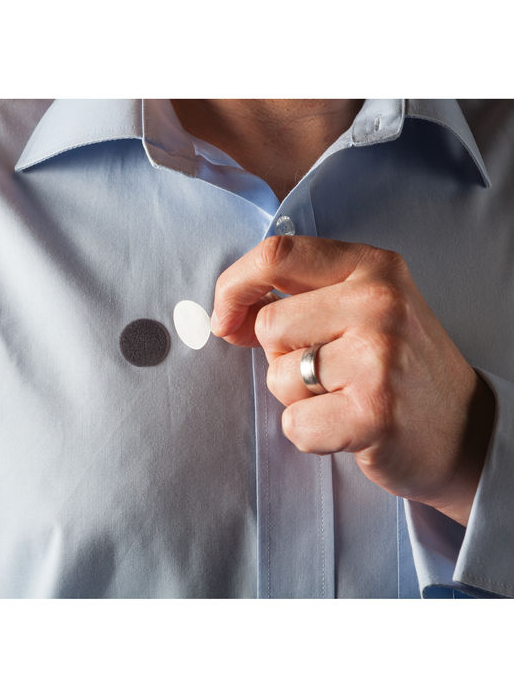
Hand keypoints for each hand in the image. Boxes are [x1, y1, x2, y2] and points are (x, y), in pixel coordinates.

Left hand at [211, 235, 494, 525]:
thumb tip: (226, 317)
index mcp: (371, 266)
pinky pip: (295, 425)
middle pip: (269, 326)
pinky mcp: (374, 412)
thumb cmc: (396, 366)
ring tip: (344, 396)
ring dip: (298, 397)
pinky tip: (349, 426)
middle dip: (281, 357)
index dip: (234, 287)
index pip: (275, 255)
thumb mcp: (355, 310)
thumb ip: (294, 302)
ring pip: (278, 377)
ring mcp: (379, 356)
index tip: (225, 318)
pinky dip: (311, 435)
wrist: (463, 429)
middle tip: (328, 370)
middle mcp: (378, 302)